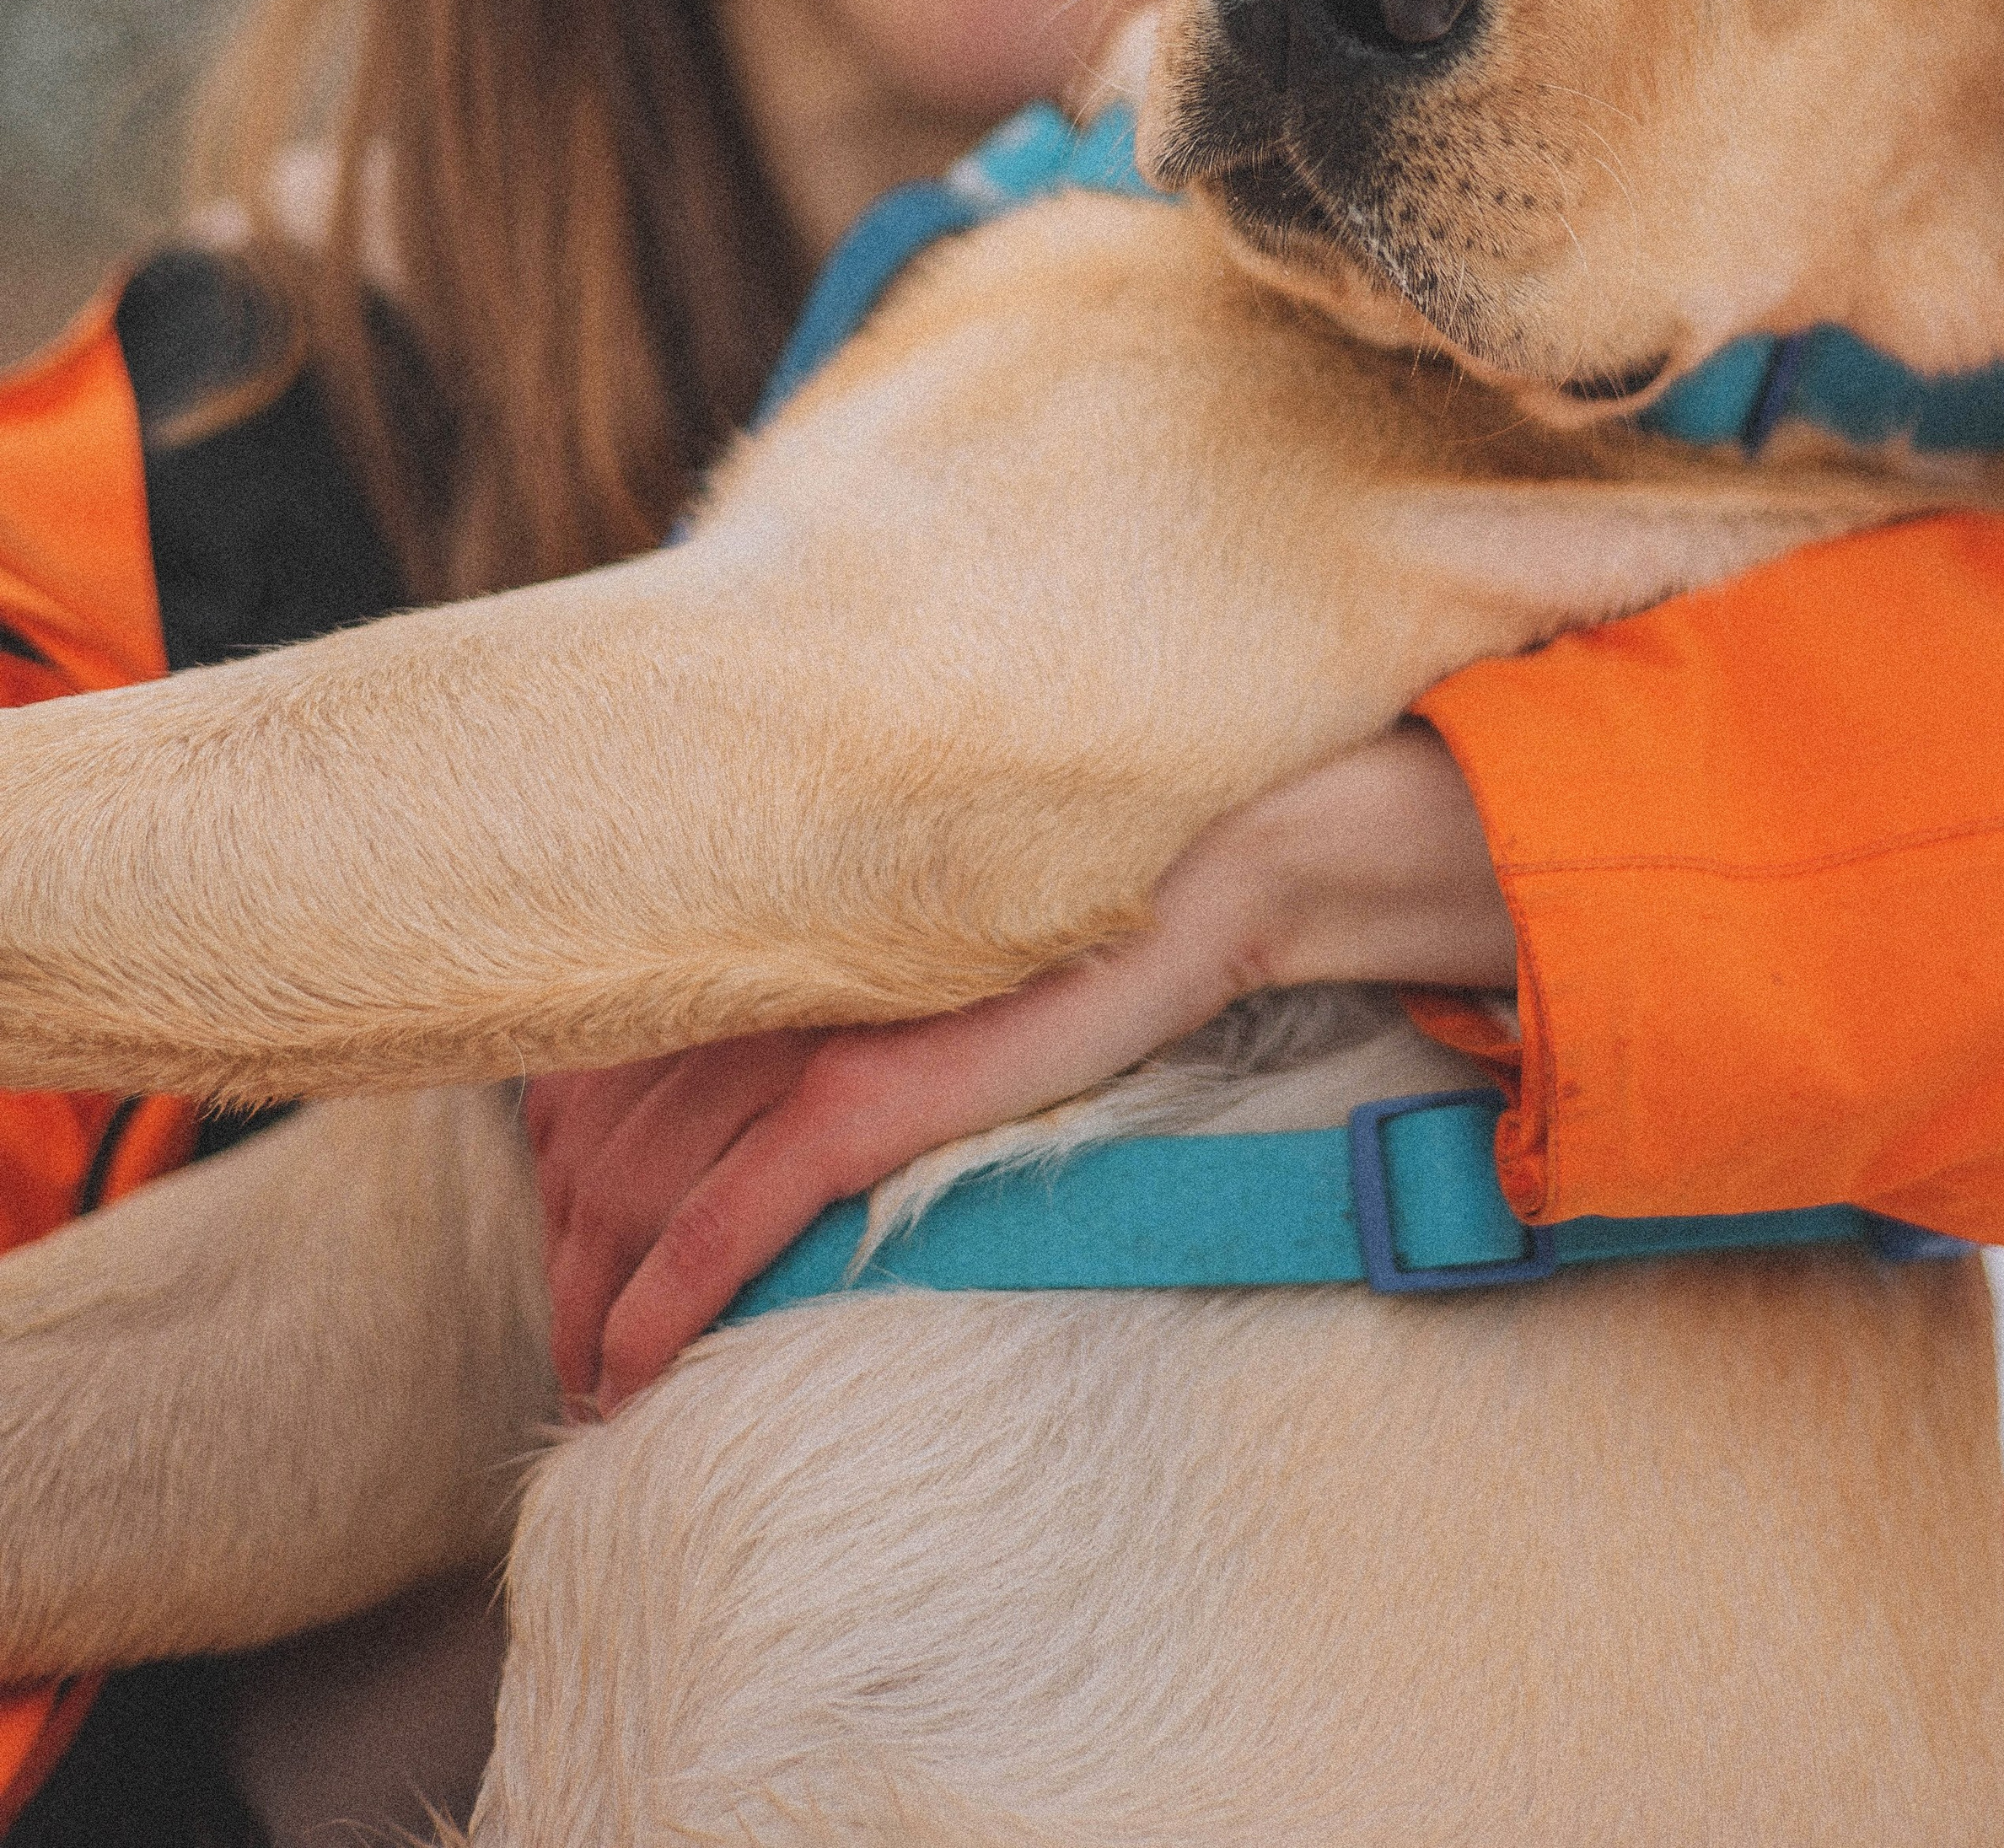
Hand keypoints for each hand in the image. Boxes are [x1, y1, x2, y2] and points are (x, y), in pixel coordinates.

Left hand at [525, 720, 1510, 1410]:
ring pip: (631, 1194)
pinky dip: (663, 1306)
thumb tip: (737, 1077)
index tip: (565, 1246)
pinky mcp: (859, 1096)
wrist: (1193, 877)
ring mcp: (799, 1030)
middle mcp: (753, 969)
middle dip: (563, 1265)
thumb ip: (820, 987)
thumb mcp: (916, 949)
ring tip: (598, 1385)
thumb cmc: (1064, 914)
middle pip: (587, 1147)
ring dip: (594, 1307)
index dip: (552, 1176)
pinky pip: (720, 1223)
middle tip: (569, 1350)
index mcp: (760, 926)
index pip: (585, 1066)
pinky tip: (633, 1368)